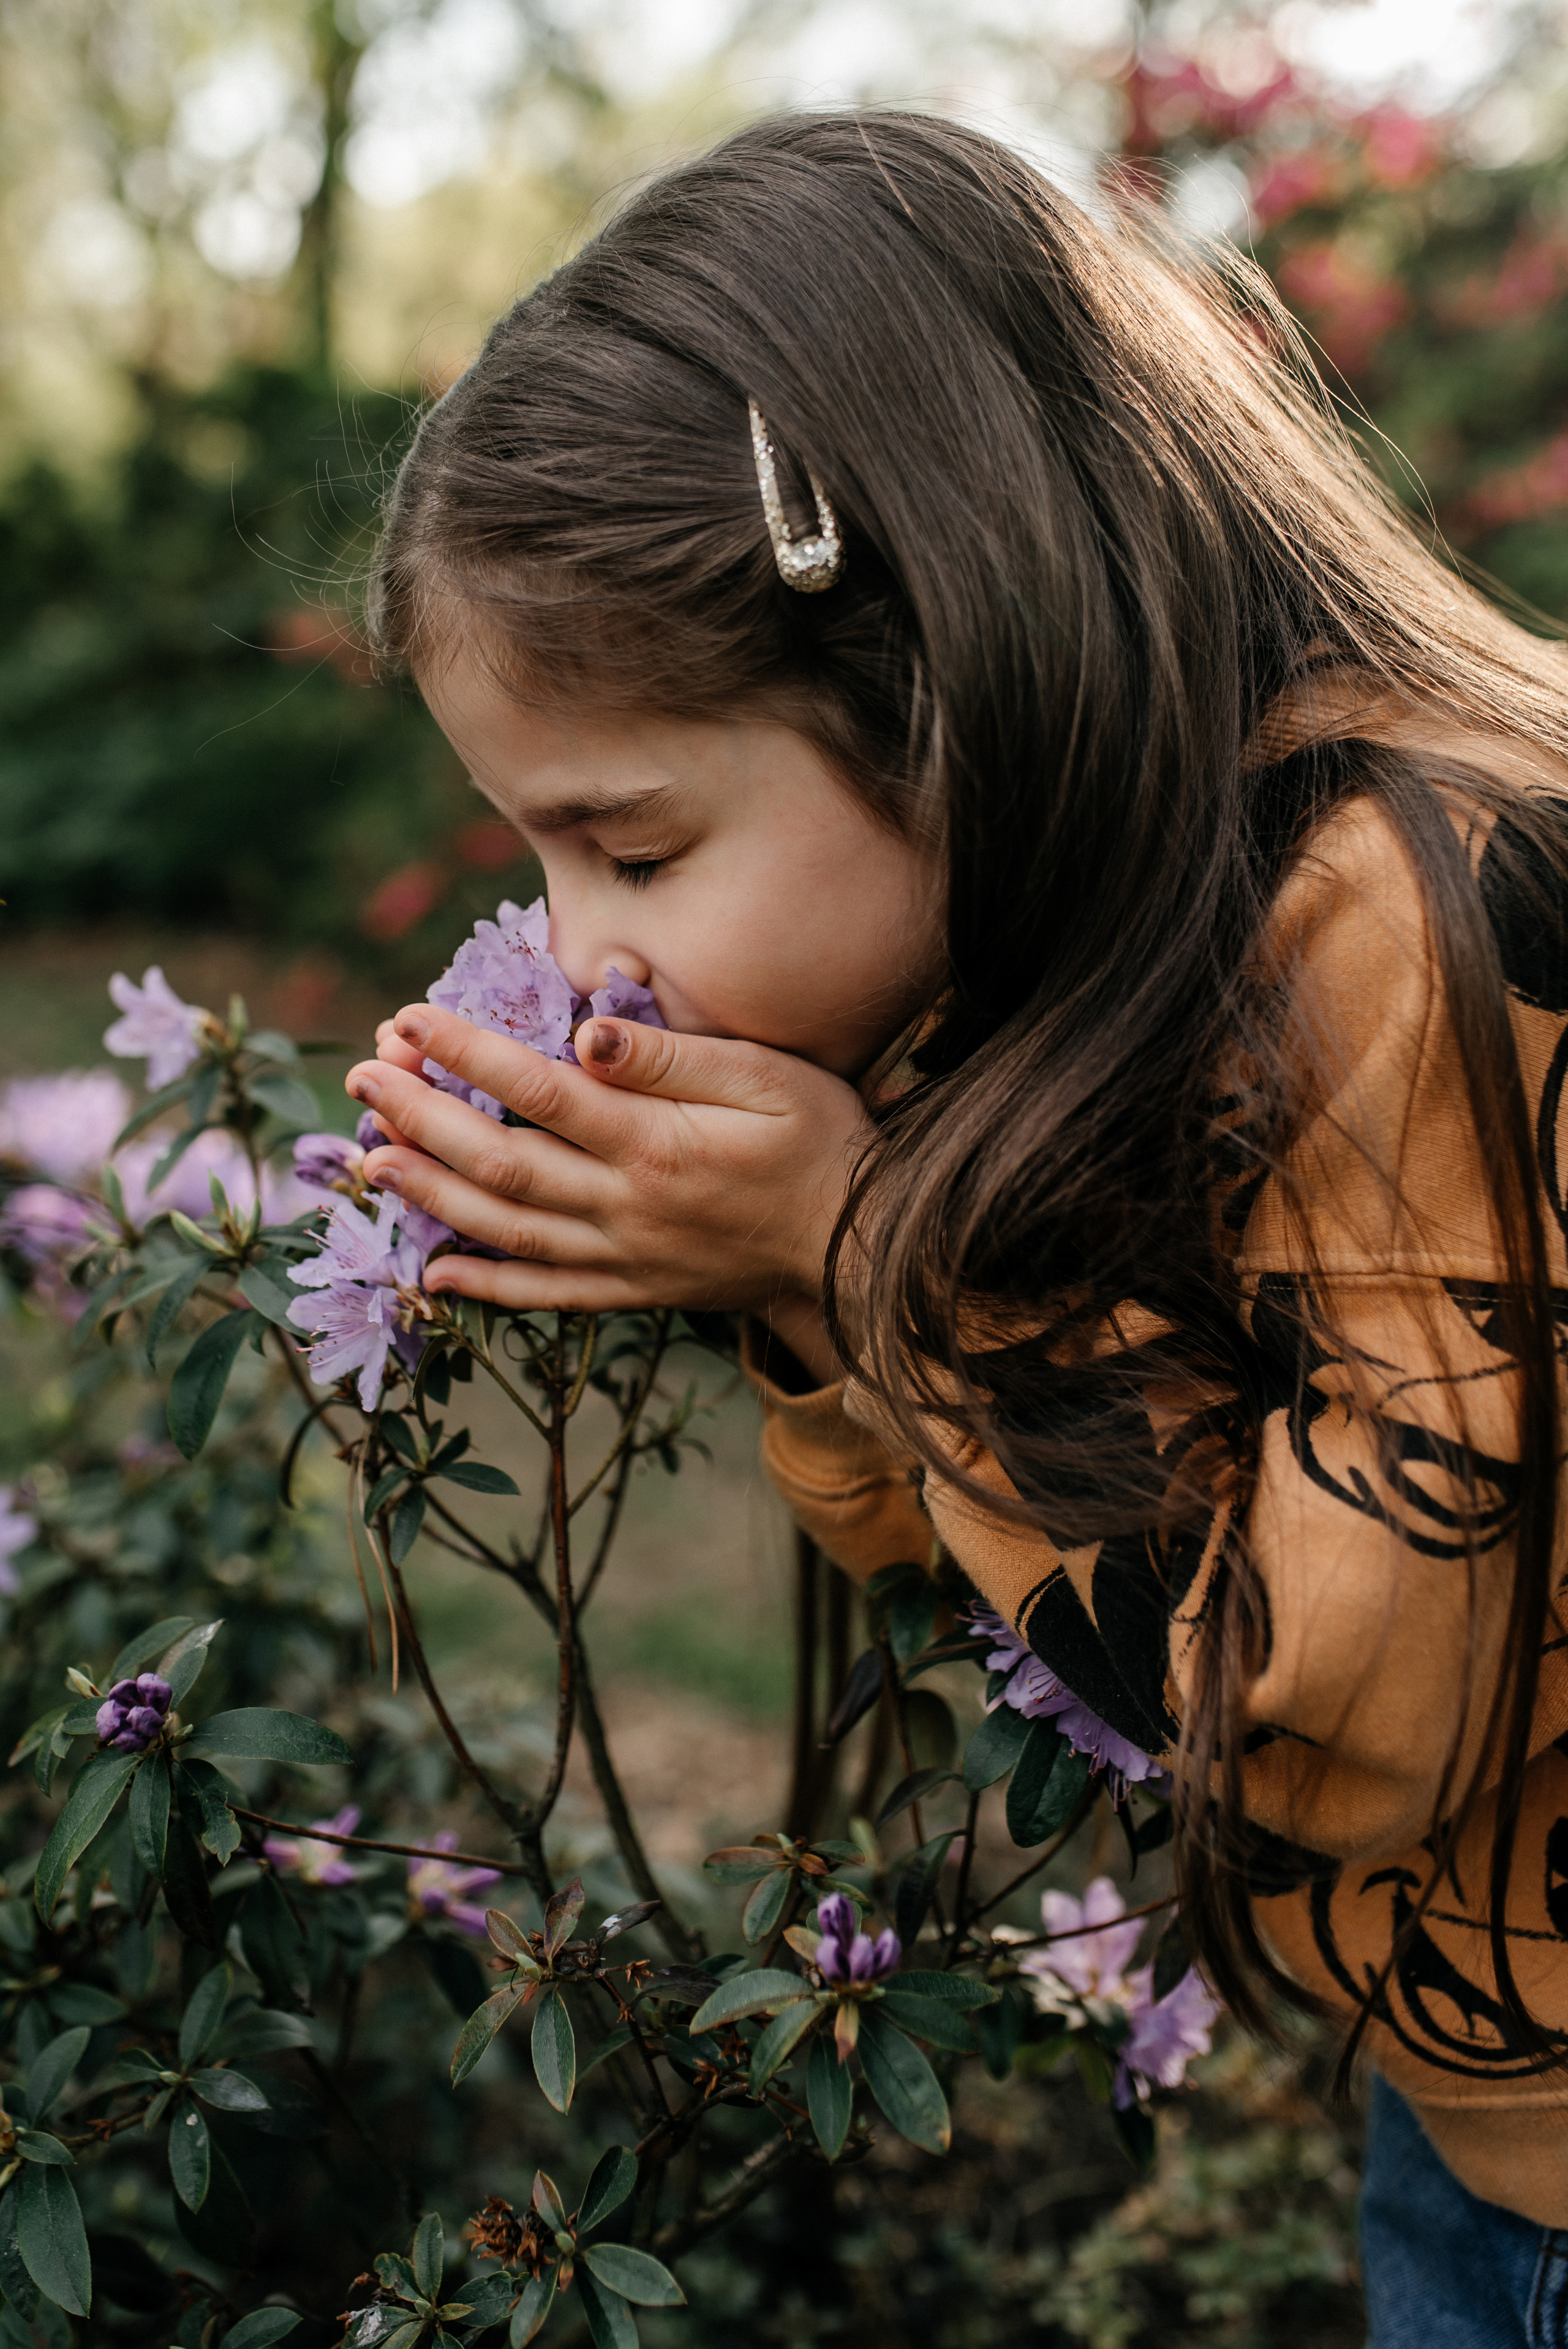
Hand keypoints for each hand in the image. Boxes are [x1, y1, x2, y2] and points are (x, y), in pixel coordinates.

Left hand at [347, 1009, 868, 1377]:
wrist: (859, 1246)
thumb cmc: (821, 1142)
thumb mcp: (766, 1077)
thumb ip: (671, 1057)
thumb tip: (585, 1030)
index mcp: (653, 1144)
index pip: (536, 1090)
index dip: (463, 1053)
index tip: (407, 1018)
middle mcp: (624, 1207)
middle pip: (498, 1161)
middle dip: (419, 1117)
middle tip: (360, 1079)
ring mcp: (622, 1258)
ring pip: (504, 1229)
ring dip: (430, 1195)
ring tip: (370, 1158)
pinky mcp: (631, 1293)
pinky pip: (543, 1294)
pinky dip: (483, 1286)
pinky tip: (432, 1271)